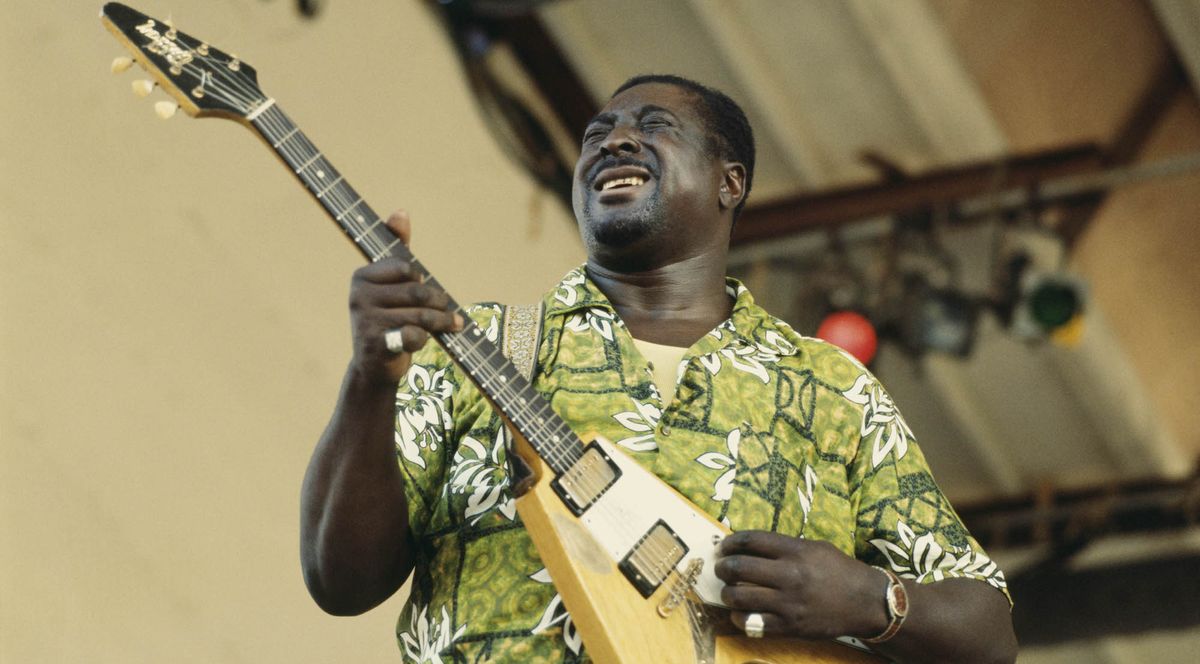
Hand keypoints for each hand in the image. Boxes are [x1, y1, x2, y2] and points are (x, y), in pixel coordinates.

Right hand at [347, 210, 461, 383]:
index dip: (423, 281)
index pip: (408, 269)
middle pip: (418, 292)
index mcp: (362, 277)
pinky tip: (421, 341)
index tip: (425, 291)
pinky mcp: (376, 345)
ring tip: (449, 326)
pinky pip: (415, 335)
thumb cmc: (390, 318)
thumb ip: (397, 248)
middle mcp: (358, 296)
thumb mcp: (392, 284)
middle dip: (440, 304)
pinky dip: (425, 339)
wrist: (375, 366)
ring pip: (421, 315)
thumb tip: (401, 212)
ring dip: (441, 323)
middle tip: (449, 314)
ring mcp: (365, 321)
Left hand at [715, 531, 888, 640]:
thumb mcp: (815, 548)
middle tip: (721, 568)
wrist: (866, 601)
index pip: (751, 540)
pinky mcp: (790, 626)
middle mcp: (789, 574)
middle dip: (723, 567)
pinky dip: (739, 618)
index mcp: (795, 551)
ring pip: (739, 597)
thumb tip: (752, 546)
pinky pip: (752, 623)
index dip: (730, 543)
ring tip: (728, 591)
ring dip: (726, 593)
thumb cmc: (839, 570)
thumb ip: (785, 547)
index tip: (723, 547)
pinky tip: (739, 613)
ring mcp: (788, 602)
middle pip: (739, 567)